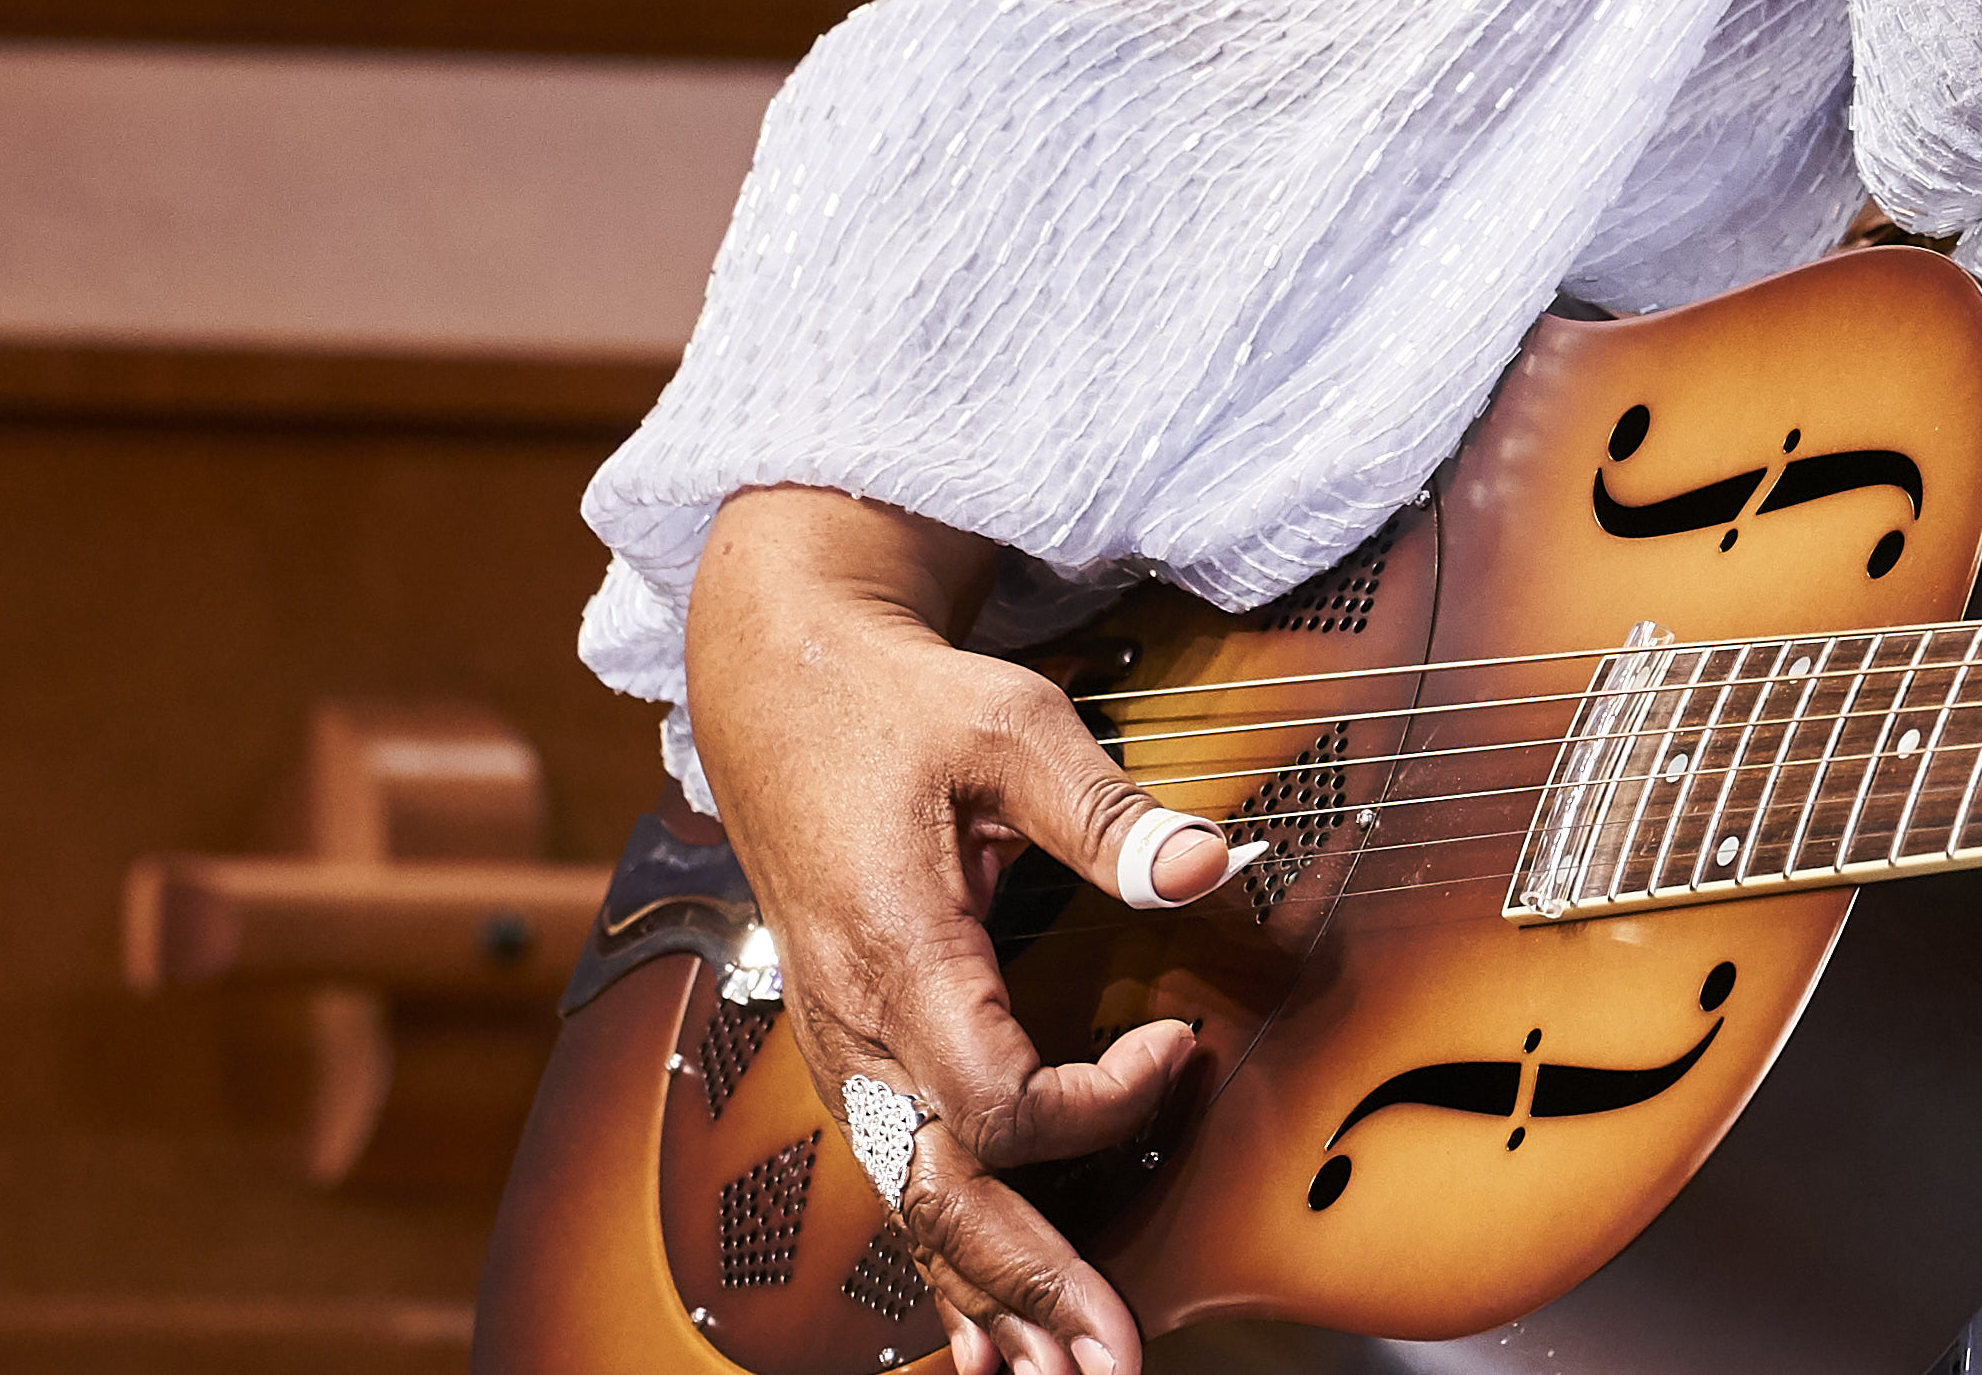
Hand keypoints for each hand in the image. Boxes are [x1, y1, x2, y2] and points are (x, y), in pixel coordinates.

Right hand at [682, 487, 1242, 1374]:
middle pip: (942, 1193)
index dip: (1100, 1103)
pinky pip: (892, 1175)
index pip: (998, 1100)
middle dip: (1030, 1283)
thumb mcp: (1010, 723)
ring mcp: (839, 1044)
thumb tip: (1206, 864)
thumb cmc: (890, 696)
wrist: (775, 676)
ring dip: (987, 1293)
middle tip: (1109, 1361)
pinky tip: (979, 1331)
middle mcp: (853, 1021)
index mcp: (894, 952)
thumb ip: (1109, 811)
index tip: (1176, 1047)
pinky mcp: (846, 1045)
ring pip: (910, 1203)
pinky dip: (939, 1258)